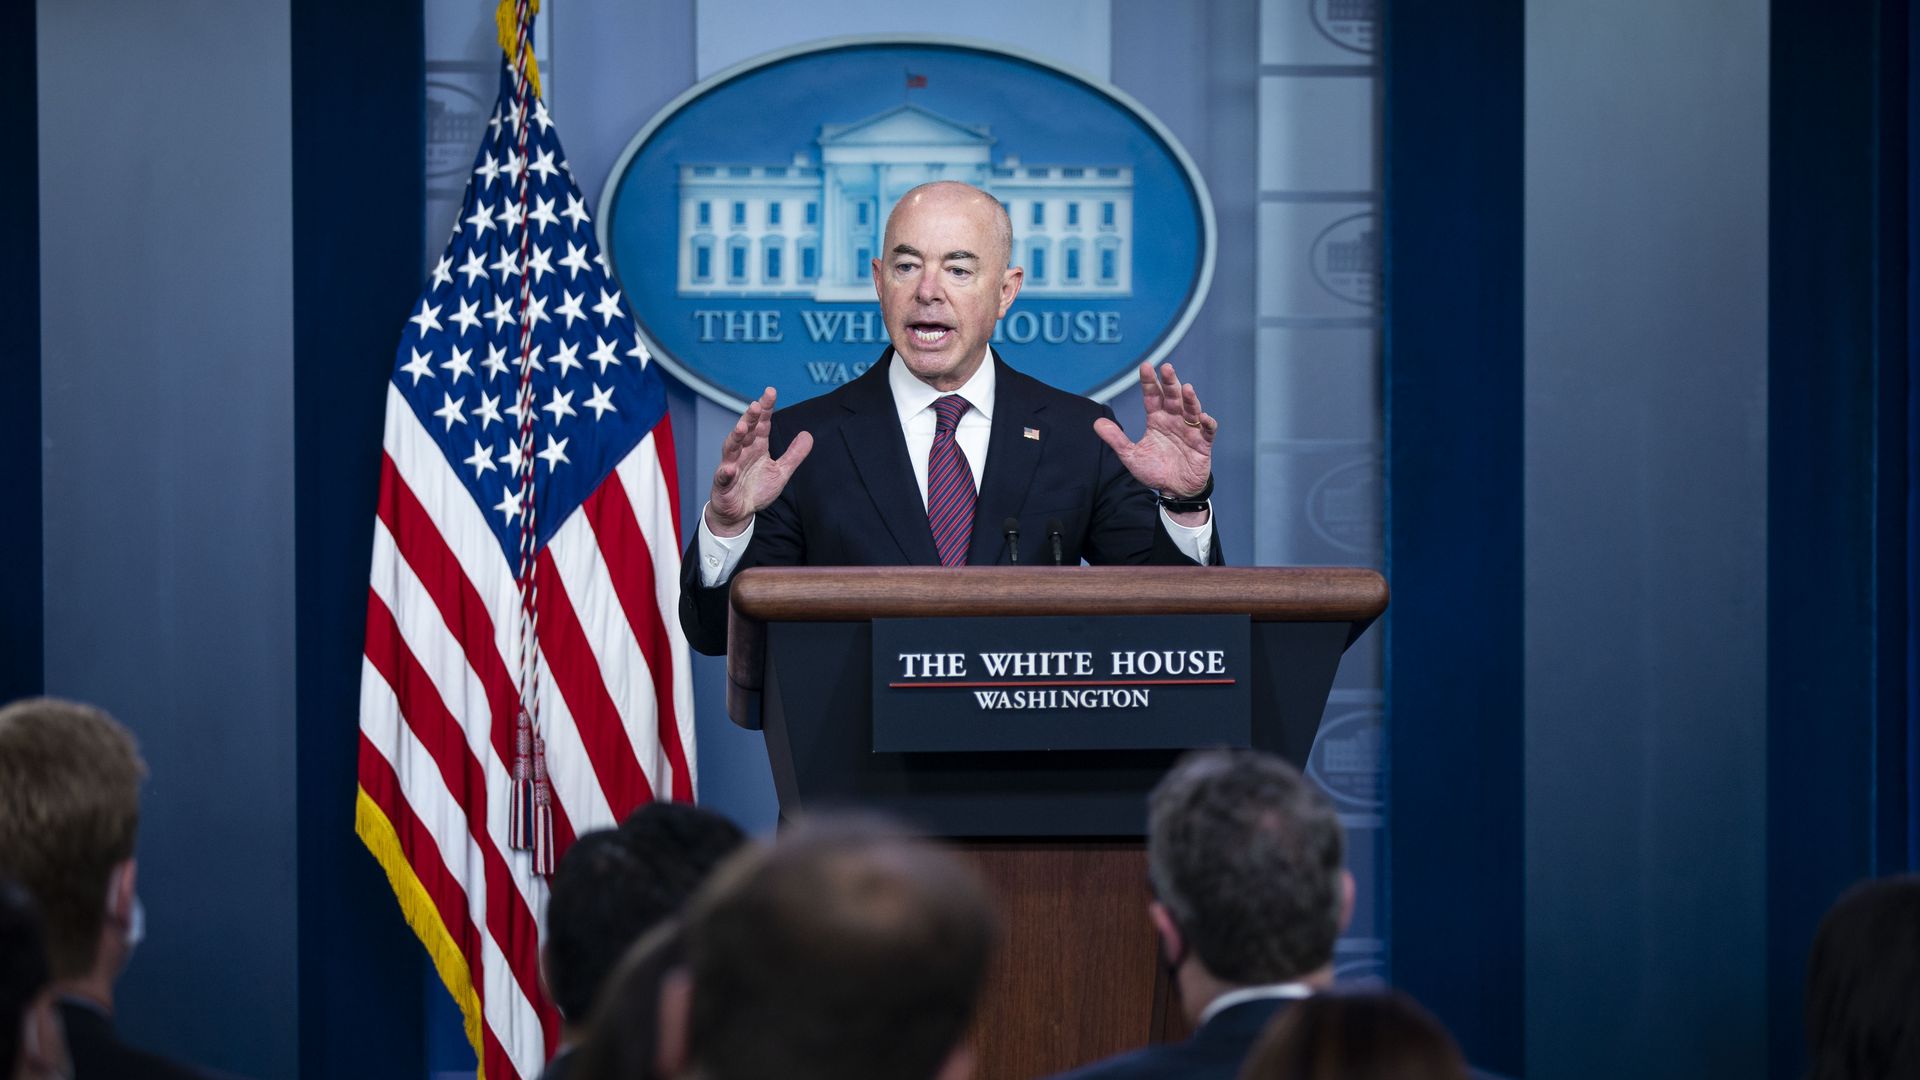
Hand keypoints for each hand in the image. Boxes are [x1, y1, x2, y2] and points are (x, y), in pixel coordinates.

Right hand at [705, 387, 813, 536]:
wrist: (739, 512)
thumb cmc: (757, 488)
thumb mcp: (781, 472)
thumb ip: (794, 454)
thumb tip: (808, 434)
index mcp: (757, 447)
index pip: (761, 424)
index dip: (766, 409)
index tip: (771, 392)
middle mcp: (742, 452)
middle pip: (746, 431)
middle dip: (749, 418)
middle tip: (756, 405)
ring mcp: (731, 466)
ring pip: (731, 448)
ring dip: (735, 437)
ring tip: (742, 428)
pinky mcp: (723, 483)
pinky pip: (723, 477)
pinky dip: (725, 472)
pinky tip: (728, 468)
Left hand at [1093, 362, 1215, 499]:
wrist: (1174, 490)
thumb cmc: (1154, 470)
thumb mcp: (1131, 456)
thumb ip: (1116, 439)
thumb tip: (1096, 423)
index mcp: (1157, 420)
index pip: (1153, 397)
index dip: (1149, 382)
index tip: (1145, 367)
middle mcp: (1174, 420)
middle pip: (1172, 398)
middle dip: (1170, 383)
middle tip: (1167, 368)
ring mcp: (1190, 430)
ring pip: (1191, 410)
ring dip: (1189, 399)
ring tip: (1186, 388)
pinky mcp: (1203, 443)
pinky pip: (1207, 431)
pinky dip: (1207, 423)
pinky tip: (1203, 417)